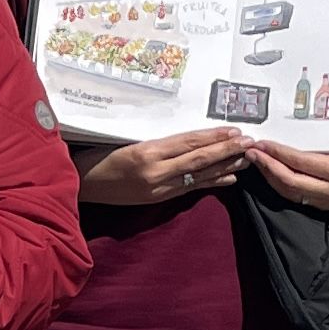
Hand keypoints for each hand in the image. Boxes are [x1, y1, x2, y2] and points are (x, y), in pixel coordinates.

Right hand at [76, 128, 247, 205]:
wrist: (77, 185)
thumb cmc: (95, 158)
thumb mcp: (123, 143)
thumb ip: (155, 142)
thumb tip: (188, 138)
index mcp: (146, 153)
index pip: (188, 143)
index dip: (213, 137)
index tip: (235, 131)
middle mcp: (155, 172)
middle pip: (198, 159)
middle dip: (226, 151)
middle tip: (250, 143)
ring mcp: (156, 188)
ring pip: (197, 175)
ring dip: (224, 167)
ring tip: (246, 159)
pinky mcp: (156, 198)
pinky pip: (188, 188)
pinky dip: (210, 182)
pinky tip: (228, 179)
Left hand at [245, 143, 328, 213]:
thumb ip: (323, 144)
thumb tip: (291, 135)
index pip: (301, 162)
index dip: (279, 153)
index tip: (264, 143)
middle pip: (290, 180)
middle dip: (267, 165)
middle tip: (252, 151)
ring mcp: (326, 201)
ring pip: (288, 191)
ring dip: (269, 176)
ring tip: (256, 160)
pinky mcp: (321, 207)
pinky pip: (294, 196)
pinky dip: (278, 184)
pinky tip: (269, 172)